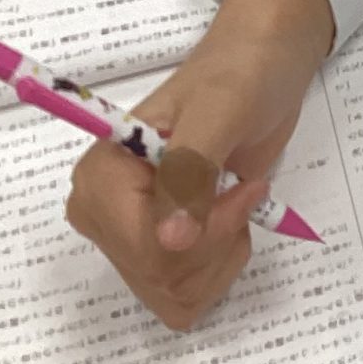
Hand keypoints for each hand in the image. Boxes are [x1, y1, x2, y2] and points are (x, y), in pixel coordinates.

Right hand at [65, 0, 332, 330]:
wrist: (262, 67)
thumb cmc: (239, 76)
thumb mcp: (219, 112)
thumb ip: (190, 174)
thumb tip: (167, 243)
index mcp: (100, 175)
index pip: (140, 249)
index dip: (201, 232)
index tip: (241, 190)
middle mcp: (106, 212)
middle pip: (157, 277)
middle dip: (214, 240)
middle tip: (240, 189)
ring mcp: (132, 234)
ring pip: (173, 295)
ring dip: (221, 253)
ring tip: (234, 198)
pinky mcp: (160, 248)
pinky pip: (185, 296)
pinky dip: (220, 266)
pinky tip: (230, 221)